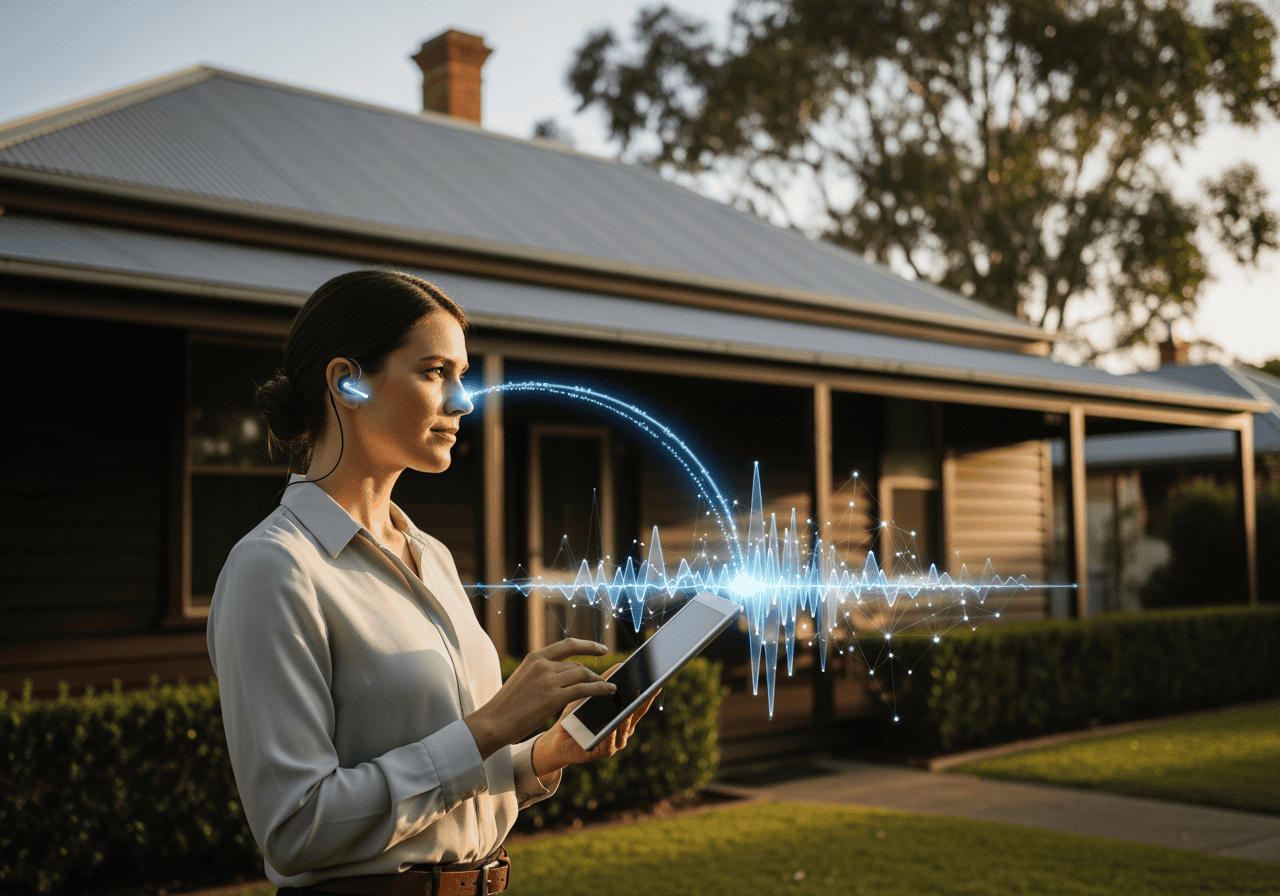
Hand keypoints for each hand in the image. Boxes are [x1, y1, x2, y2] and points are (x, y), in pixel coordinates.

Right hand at [464, 639, 615, 760]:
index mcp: (535, 658)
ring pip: (583, 676)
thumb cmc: (508, 706)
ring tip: (609, 689)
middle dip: (593, 675)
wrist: (493, 722)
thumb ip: (542, 673)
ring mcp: (548, 680)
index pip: (568, 645)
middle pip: (578, 666)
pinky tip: (609, 692)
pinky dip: (601, 689)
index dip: (588, 646)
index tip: (602, 649)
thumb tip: (565, 674)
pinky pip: (584, 690)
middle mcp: (543, 665)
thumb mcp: (524, 679)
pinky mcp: (553, 697)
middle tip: (604, 682)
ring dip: (599, 682)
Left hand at [531, 665, 660, 776]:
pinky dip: (611, 735)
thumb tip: (621, 663)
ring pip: (625, 728)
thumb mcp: (590, 694)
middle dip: (645, 701)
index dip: (649, 692)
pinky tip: (610, 728)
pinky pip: (610, 743)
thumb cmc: (575, 714)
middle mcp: (623, 728)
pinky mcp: (605, 751)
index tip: (658, 681)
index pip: (638, 701)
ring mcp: (616, 740)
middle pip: (637, 713)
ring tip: (629, 708)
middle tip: (652, 689)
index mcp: (622, 714)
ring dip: (627, 719)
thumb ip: (604, 681)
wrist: (558, 737)